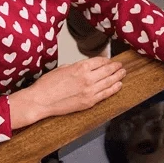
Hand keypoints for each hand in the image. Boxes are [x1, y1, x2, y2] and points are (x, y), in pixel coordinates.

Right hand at [10, 57, 124, 127]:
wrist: (41, 100)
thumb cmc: (47, 84)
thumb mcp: (63, 68)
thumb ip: (76, 66)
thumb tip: (84, 67)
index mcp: (81, 67)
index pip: (100, 61)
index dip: (107, 60)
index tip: (110, 60)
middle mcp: (88, 78)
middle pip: (107, 70)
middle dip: (115, 67)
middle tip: (120, 66)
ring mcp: (90, 91)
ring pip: (109, 82)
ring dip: (118, 76)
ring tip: (123, 73)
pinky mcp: (89, 102)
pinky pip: (106, 94)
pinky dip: (114, 89)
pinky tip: (118, 85)